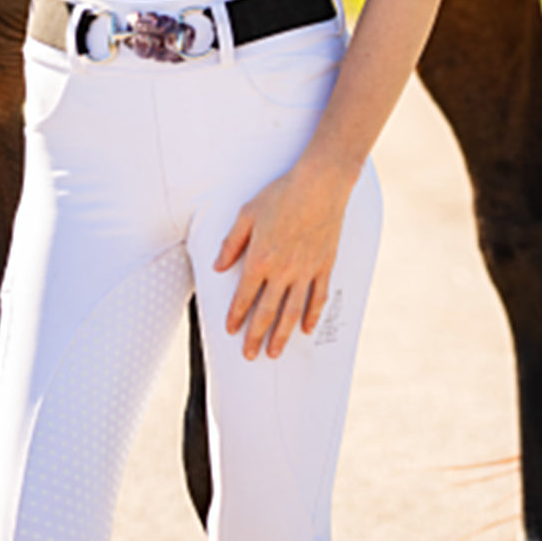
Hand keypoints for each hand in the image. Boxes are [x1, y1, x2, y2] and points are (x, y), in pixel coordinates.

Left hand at [214, 157, 352, 359]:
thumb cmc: (281, 194)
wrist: (319, 185)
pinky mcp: (324, 266)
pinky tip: (307, 330)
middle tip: (250, 355)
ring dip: (282, 335)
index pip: (244, 296)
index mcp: (260, 258)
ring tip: (274, 353)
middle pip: (267, 311)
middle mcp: (282, 271)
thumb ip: (231, 243)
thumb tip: (217, 267)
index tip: (230, 330)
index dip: (236, 315)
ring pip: (292, 312)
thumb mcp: (247, 213)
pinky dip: (312, 316)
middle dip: (256, 336)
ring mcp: (305, 271)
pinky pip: (318, 298)